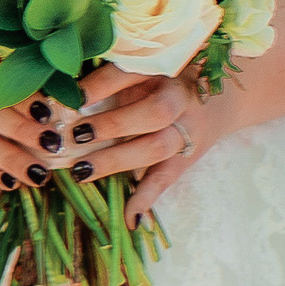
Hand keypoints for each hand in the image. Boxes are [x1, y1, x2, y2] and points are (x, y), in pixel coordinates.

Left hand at [75, 70, 217, 214]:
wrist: (223, 99)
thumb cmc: (167, 80)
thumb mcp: (147, 67)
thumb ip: (113, 76)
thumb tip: (61, 93)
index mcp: (164, 68)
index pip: (130, 74)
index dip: (98, 85)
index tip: (70, 96)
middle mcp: (180, 98)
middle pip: (153, 113)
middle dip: (113, 125)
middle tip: (75, 135)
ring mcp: (186, 131)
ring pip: (157, 147)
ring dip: (117, 160)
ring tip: (82, 170)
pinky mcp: (186, 158)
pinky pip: (166, 179)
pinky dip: (146, 199)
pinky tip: (129, 218)